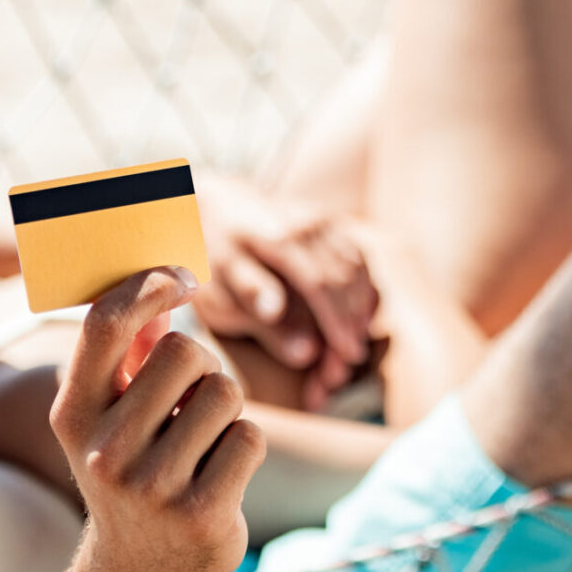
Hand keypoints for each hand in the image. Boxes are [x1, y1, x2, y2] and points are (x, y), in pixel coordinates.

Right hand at [50, 268, 264, 571]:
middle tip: (192, 401)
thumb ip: (132, 353)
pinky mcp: (201, 515)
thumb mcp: (113, 417)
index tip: (183, 279)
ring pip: (225, 393)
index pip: (105, 324)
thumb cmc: (132, 471)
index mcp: (72, 415)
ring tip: (201, 445)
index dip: (148, 286)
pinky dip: (244, 447)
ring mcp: (151, 489)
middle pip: (185, 351)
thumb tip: (163, 285)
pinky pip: (249, 437)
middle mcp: (103, 453)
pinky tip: (218, 476)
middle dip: (203, 368)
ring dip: (226, 411)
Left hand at [192, 172, 379, 409]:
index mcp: (279, 237)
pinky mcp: (331, 224)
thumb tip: (301, 349)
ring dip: (359, 314)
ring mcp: (323, 220)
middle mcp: (309, 223)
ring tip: (346, 352)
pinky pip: (360, 260)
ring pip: (359, 271)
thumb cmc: (209, 248)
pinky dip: (363, 294)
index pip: (323, 283)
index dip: (338, 324)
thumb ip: (257, 306)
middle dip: (350, 328)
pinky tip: (355, 322)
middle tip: (340, 370)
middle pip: (347, 281)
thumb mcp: (217, 278)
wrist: (210, 201)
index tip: (344, 357)